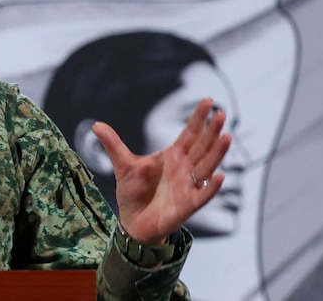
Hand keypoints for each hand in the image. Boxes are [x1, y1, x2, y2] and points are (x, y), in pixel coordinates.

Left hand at [92, 98, 231, 243]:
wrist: (134, 221)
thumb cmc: (134, 192)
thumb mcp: (123, 165)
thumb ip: (113, 144)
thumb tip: (95, 125)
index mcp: (173, 156)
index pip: (190, 133)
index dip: (199, 118)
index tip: (208, 100)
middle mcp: (185, 168)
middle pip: (202, 146)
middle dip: (212, 131)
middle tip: (221, 113)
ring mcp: (188, 186)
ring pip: (207, 166)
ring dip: (217, 153)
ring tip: (226, 137)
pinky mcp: (188, 205)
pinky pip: (203, 195)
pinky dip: (211, 187)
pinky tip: (219, 176)